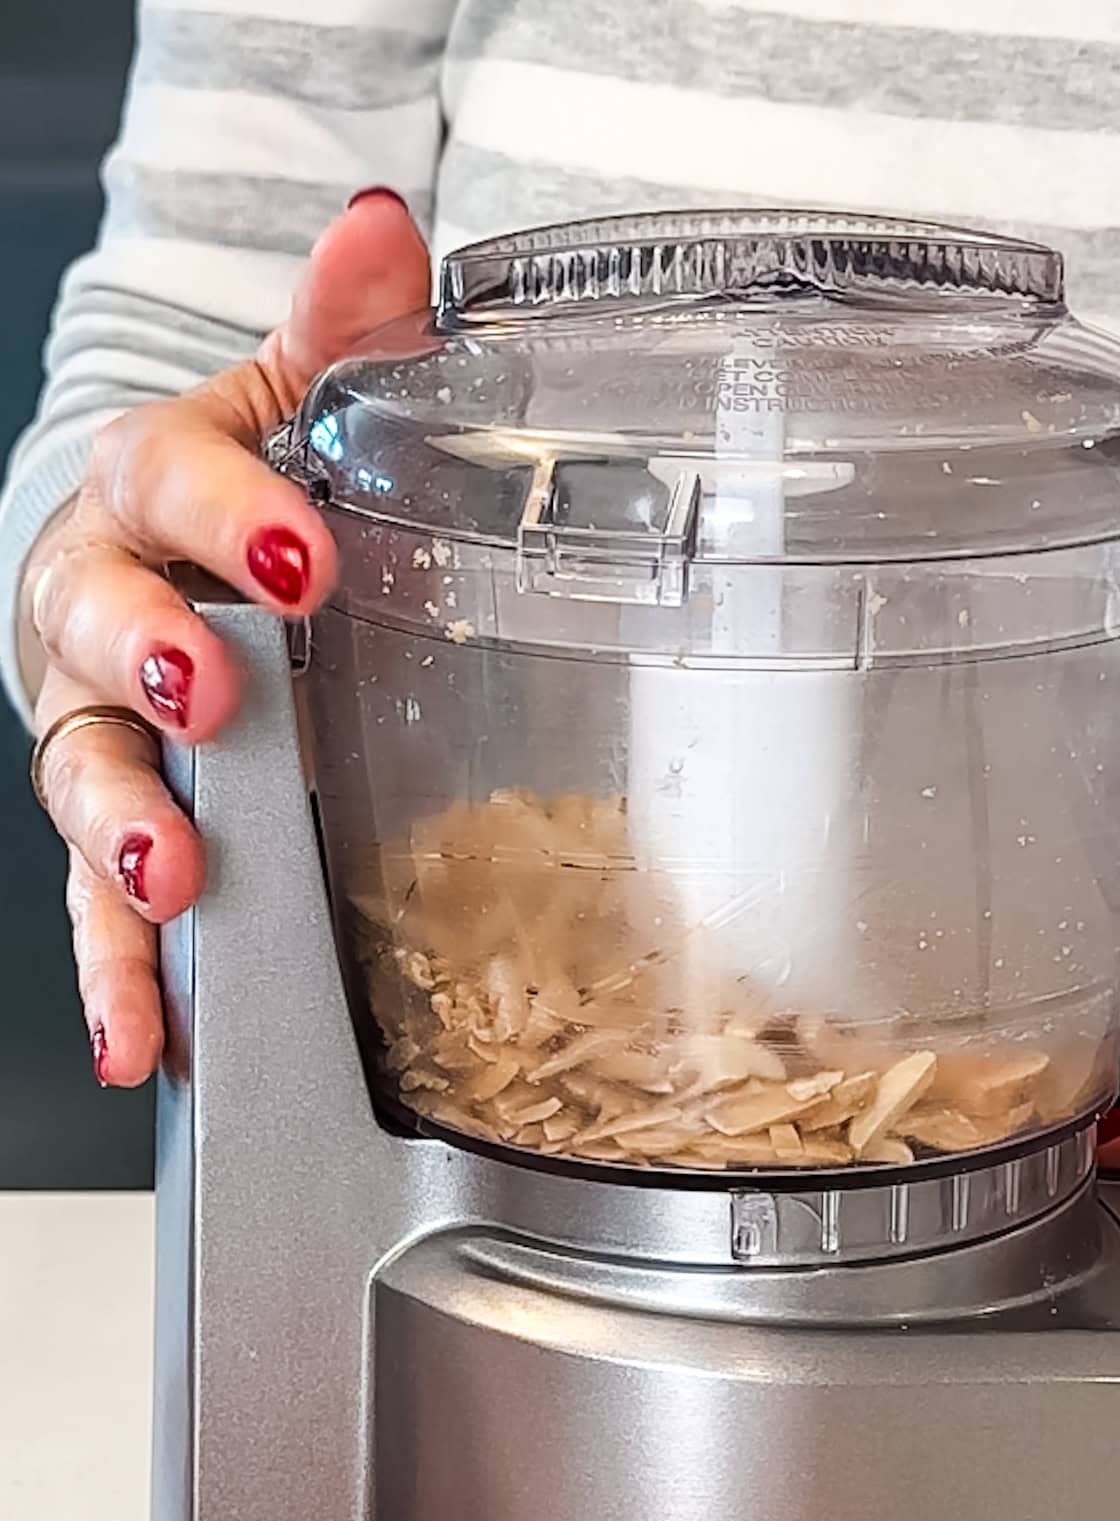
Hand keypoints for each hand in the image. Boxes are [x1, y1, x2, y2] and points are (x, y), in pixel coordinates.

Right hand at [22, 191, 430, 1085]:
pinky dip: (120, 974)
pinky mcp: (108, 823)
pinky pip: (100, 903)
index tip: (300, 550)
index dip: (226, 510)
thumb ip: (335, 336)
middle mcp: (97, 604)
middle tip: (208, 699)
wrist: (155, 565)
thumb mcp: (282, 404)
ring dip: (122, 831)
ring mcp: (92, 725)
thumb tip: (385, 228)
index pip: (167, 475)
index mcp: (150, 491)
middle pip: (93, 622)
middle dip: (148, 660)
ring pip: (81, 773)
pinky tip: (147, 1038)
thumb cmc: (228, 493)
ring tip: (171, 883)